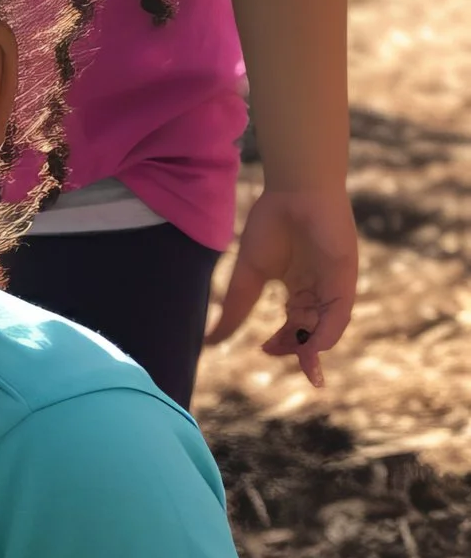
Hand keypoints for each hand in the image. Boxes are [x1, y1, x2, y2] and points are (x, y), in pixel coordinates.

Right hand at [206, 186, 358, 387]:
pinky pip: (340, 311)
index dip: (283, 342)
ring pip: (328, 326)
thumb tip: (210, 340)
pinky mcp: (345, 277)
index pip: (295, 325)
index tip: (264, 349)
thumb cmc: (270, 226)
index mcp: (299, 288)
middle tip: (287, 362)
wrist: (294, 193)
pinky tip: (316, 344)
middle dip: (300, 351)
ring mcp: (334, 284)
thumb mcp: (248, 276)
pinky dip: (329, 331)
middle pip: (312, 330)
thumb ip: (235, 308)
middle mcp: (318, 290)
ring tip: (305, 364)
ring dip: (316, 347)